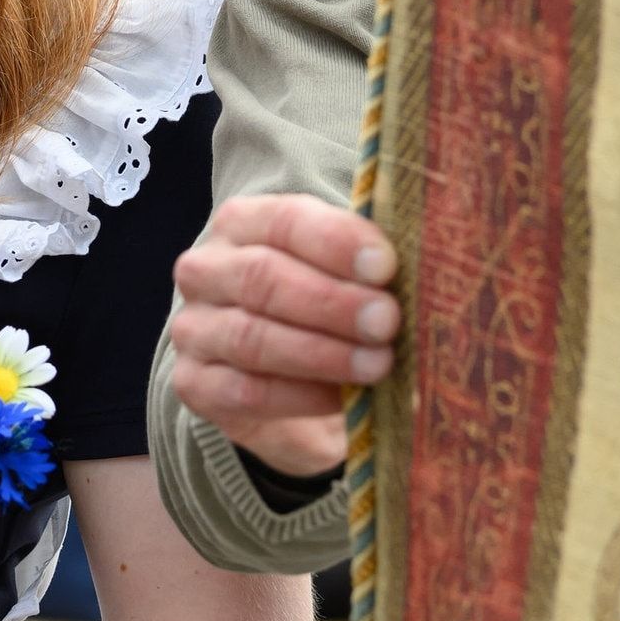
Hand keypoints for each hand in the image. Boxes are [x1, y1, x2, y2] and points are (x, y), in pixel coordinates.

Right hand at [168, 194, 398, 478]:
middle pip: (262, 276)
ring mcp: (193, 327)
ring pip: (250, 336)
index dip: (335, 241)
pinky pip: (243, 390)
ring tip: (377, 364)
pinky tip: (341, 399)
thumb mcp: (342, 275)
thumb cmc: (324, 308)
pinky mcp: (194, 383)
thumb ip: (368, 268)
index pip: (284, 221)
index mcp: (242, 223)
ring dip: (320, 352)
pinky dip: (298, 396)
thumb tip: (426, 271)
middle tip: (387, 321)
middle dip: (330, 301)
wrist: (285, 378)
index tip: (385, 265)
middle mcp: (206, 269)